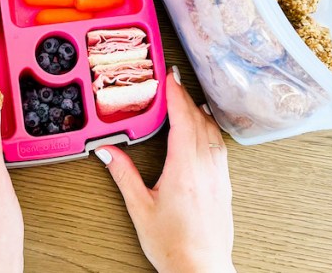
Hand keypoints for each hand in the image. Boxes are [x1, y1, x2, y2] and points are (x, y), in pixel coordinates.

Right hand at [95, 67, 234, 272]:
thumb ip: (124, 175)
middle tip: (174, 81)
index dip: (175, 96)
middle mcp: (206, 169)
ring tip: (190, 100)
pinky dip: (211, 131)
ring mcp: (219, 177)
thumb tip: (107, 152)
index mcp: (184, 170)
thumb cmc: (174, 245)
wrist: (201, 269)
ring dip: (200, 113)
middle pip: (198, 121)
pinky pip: (220, 148)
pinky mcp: (224, 186)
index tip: (169, 78)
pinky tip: (206, 131)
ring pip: (212, 133)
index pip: (182, 121)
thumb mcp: (140, 208)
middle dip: (185, 98)